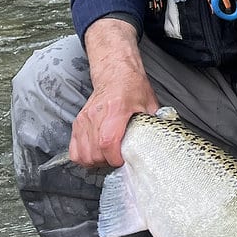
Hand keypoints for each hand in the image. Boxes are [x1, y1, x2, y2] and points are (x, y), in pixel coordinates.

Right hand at [69, 17, 158, 167]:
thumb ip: (154, 123)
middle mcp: (96, 115)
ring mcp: (84, 120)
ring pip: (82, 154)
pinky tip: (95, 155)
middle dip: (106, 163)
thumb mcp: (149, 104)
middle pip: (94, 152)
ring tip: (107, 158)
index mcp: (116, 110)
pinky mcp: (78, 123)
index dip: (114, 158)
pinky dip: (83, 157)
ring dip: (95, 162)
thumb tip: (161, 140)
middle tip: (118, 159)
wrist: (115, 74)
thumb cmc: (132, 87)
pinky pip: (74, 150)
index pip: (108, 141)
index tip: (123, 161)